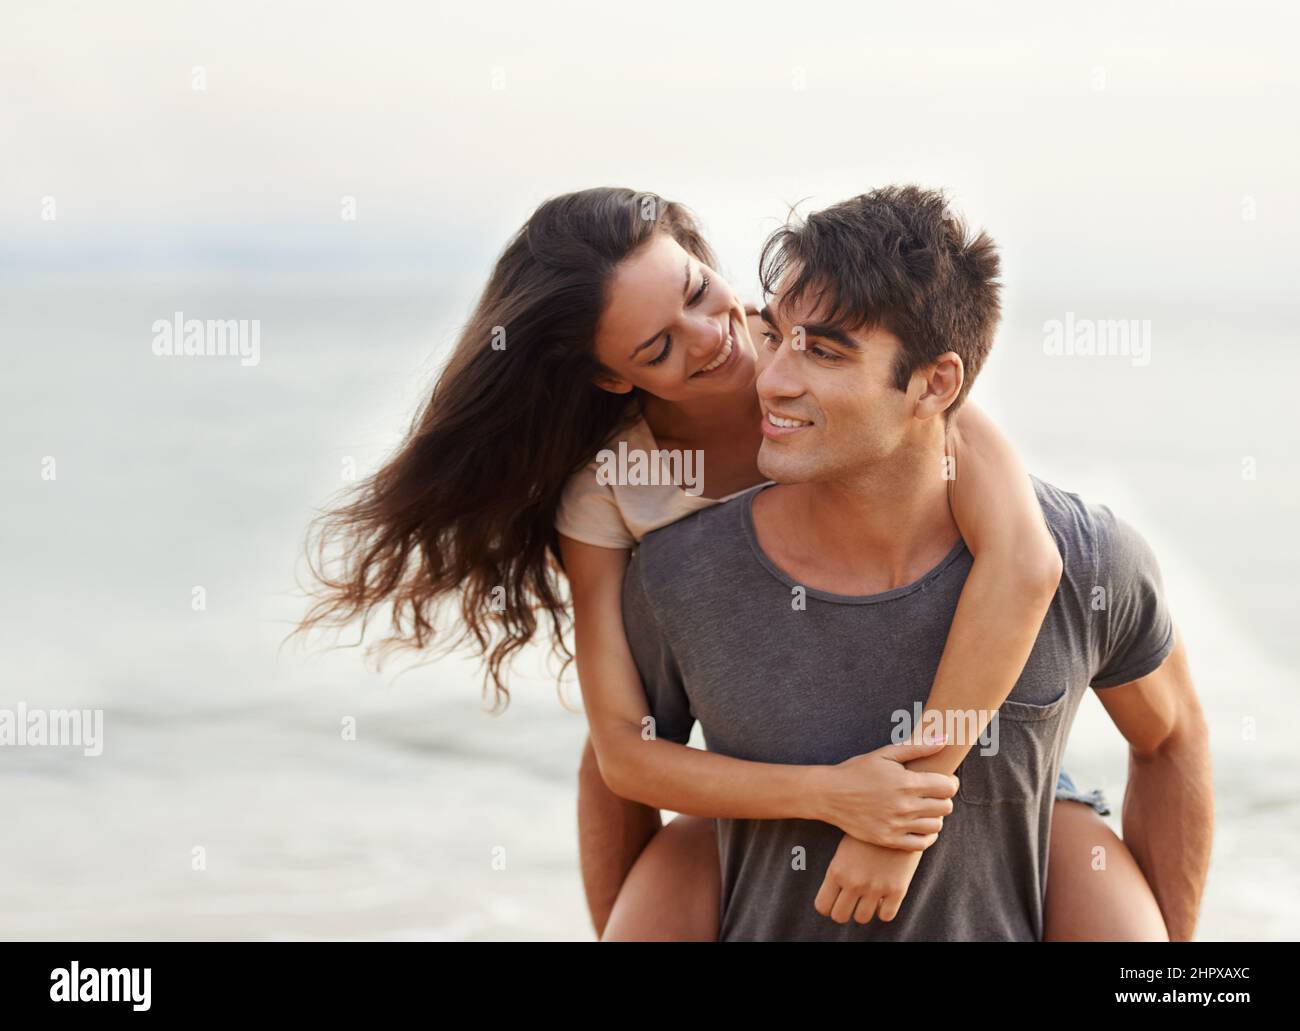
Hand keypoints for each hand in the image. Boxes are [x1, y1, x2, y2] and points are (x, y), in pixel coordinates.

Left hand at [814, 835, 923, 924]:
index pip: (822, 906)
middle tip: (851, 900)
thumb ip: (839, 870)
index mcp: (837, 870)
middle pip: (840, 916)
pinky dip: (884, 910)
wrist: (897, 816)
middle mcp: (854, 882)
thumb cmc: (867, 829)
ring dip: (864, 909)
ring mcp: (876, 887)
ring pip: (862, 918)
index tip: (835, 899)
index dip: (828, 906)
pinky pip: (886, 916)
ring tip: (868, 896)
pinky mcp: (897, 889)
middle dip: (844, 910)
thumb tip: (835, 890)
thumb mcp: (845, 847)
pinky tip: (884, 896)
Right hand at [815, 738, 957, 849]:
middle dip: (943, 798)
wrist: (829, 794)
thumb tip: (945, 739)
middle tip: (931, 793)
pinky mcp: (889, 840)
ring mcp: (897, 825)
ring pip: (936, 826)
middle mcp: (905, 806)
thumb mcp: (885, 754)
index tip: (941, 780)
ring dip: (934, 816)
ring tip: (923, 808)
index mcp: (907, 783)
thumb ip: (918, 747)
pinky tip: (918, 825)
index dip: (949, 782)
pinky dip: (926, 835)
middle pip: (946, 807)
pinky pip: (922, 843)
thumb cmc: (857, 770)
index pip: (948, 787)